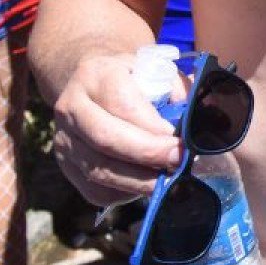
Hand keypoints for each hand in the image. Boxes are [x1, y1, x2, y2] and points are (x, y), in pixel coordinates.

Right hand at [49, 52, 184, 206]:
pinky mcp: (66, 166)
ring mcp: (63, 139)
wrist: (89, 84)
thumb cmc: (133, 79)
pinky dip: (123, 194)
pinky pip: (94, 190)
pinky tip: (146, 186)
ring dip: (138, 181)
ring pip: (99, 169)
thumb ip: (178, 90)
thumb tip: (202, 118)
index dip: (152, 127)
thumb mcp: (155, 70)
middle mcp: (71, 107)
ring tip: (168, 180)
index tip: (179, 140)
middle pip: (106, 139)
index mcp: (96, 75)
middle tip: (178, 162)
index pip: (123, 105)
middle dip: (147, 155)